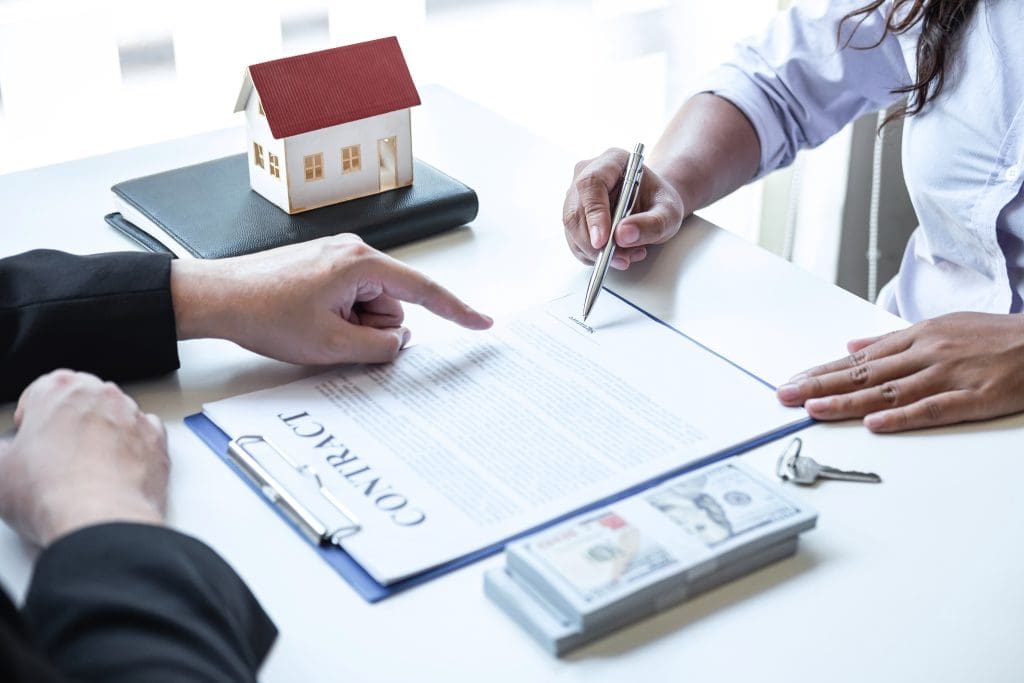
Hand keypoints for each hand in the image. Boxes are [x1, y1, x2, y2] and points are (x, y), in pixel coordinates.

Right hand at [0, 370, 167, 545]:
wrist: (100, 518)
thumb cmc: (51, 491)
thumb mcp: (1, 469)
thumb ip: (3, 451)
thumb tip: (7, 453)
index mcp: (59, 389)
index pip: (44, 388)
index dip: (33, 413)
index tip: (29, 430)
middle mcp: (102, 395)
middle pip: (84, 397)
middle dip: (71, 418)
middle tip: (57, 450)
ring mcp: (134, 416)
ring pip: (117, 414)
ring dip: (104, 431)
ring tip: (88, 466)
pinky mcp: (158, 440)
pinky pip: (145, 433)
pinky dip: (134, 446)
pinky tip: (118, 468)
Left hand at [170, 234, 492, 364]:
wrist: (216, 296)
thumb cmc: (263, 313)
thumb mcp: (330, 345)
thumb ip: (378, 346)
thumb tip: (398, 341)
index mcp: (361, 264)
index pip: (424, 291)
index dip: (457, 311)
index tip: (482, 323)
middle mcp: (354, 252)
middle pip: (394, 305)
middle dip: (373, 329)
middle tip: (333, 336)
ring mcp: (338, 258)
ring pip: (372, 306)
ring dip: (352, 325)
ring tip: (314, 326)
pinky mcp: (324, 267)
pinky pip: (351, 299)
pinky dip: (339, 316)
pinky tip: (308, 319)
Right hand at [562, 148, 684, 270]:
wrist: (652, 205)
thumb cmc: (659, 202)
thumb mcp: (668, 213)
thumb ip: (652, 223)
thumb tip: (623, 235)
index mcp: (612, 161)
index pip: (592, 183)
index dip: (594, 214)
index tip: (603, 240)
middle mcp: (587, 174)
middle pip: (576, 211)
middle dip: (595, 243)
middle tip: (620, 258)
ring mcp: (576, 196)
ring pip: (572, 229)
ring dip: (596, 251)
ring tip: (628, 255)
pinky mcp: (574, 217)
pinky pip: (575, 241)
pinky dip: (594, 255)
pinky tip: (617, 253)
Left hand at [776, 312, 1023, 431]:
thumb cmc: (994, 336)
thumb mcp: (940, 327)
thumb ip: (893, 341)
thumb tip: (852, 347)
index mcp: (917, 338)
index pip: (858, 359)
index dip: (823, 371)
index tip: (794, 381)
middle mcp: (926, 354)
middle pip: (864, 374)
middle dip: (820, 385)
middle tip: (785, 396)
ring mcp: (949, 375)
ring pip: (888, 391)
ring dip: (848, 402)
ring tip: (814, 409)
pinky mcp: (975, 397)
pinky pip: (932, 408)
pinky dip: (902, 416)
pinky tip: (874, 423)